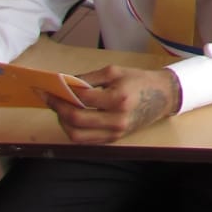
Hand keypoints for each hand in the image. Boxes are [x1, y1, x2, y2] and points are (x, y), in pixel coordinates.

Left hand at [47, 66, 180, 142]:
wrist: (163, 96)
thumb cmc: (139, 80)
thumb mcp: (115, 71)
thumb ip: (88, 78)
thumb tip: (64, 84)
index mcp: (118, 98)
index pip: (81, 98)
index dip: (62, 92)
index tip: (49, 87)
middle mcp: (116, 119)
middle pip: (75, 119)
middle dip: (57, 108)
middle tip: (48, 98)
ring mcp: (115, 132)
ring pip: (77, 135)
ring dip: (63, 122)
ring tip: (59, 108)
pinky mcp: (114, 139)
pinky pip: (85, 140)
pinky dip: (73, 130)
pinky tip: (70, 118)